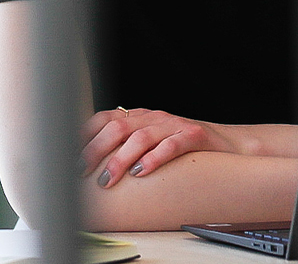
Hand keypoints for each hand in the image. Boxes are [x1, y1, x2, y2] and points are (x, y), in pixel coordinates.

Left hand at [83, 107, 241, 187]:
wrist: (228, 144)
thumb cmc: (183, 148)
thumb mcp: (151, 143)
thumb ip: (126, 147)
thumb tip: (91, 166)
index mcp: (140, 117)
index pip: (105, 118)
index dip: (84, 135)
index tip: (68, 155)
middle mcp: (154, 117)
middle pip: (118, 127)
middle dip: (96, 150)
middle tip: (83, 171)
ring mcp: (174, 124)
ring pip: (141, 137)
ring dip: (120, 159)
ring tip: (108, 180)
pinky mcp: (194, 135)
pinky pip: (172, 144)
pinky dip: (154, 158)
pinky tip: (143, 172)